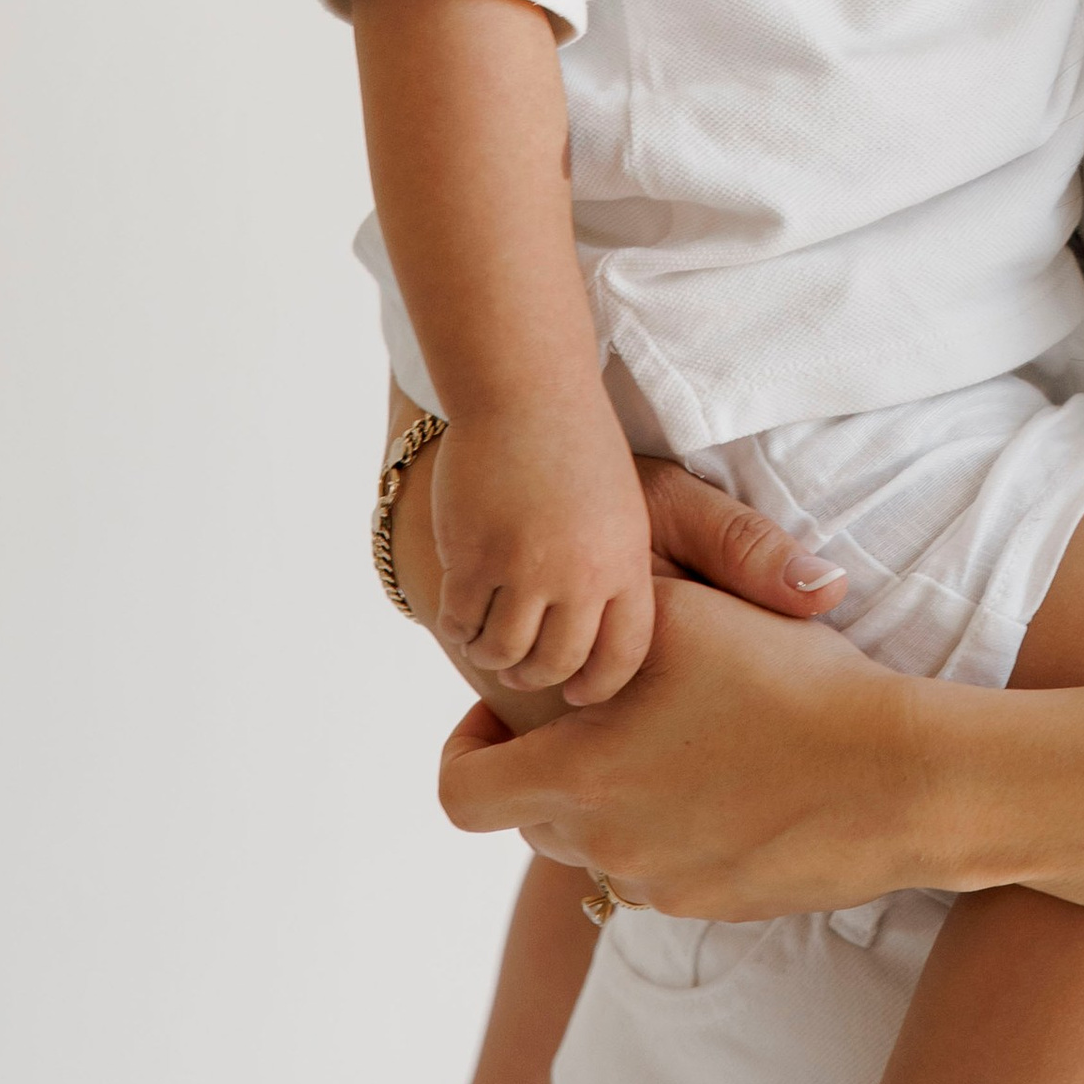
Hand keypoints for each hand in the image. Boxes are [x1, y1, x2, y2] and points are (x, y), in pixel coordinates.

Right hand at [430, 397, 658, 702]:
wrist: (525, 390)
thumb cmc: (576, 449)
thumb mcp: (623, 509)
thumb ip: (612, 574)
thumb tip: (598, 650)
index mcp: (625, 561)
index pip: (623, 655)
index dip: (599, 685)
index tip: (580, 693)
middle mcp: (579, 573)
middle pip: (558, 663)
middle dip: (537, 676)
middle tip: (520, 670)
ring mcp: (524, 567)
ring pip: (504, 650)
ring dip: (491, 654)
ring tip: (487, 643)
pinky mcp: (473, 556)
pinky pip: (461, 622)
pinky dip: (458, 628)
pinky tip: (460, 616)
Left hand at [440, 574, 934, 916]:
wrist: (901, 779)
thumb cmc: (790, 685)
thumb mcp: (684, 615)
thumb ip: (605, 616)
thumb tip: (567, 621)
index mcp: (578, 779)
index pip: (462, 792)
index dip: (466, 746)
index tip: (507, 711)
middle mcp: (606, 848)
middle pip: (532, 817)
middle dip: (551, 765)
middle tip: (607, 711)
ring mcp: (664, 886)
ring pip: (601, 845)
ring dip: (617, 798)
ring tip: (682, 738)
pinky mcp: (720, 906)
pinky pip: (666, 868)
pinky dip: (677, 827)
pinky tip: (735, 777)